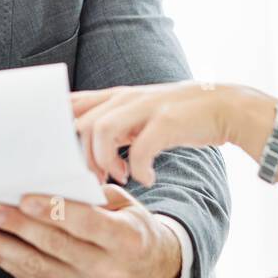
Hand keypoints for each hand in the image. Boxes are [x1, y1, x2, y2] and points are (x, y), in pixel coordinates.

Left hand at [0, 185, 182, 277]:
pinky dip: (8, 262)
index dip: (52, 210)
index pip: (85, 223)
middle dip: (15, 226)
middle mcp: (108, 270)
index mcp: (127, 241)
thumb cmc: (137, 234)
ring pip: (37, 266)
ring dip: (0, 247)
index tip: (24, 199)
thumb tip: (53, 181)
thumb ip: (94, 195)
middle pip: (54, 245)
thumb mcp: (128, 206)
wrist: (156, 275)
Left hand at [71, 81, 275, 186]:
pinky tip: (148, 179)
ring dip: (103, 162)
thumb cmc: (175, 117)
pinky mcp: (166, 121)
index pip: (69, 104)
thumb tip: (79, 152)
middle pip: (79, 124)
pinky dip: (138, 169)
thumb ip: (110, 125)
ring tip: (118, 178)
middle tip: (94, 180)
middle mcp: (124, 98)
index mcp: (114, 97)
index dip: (54, 130)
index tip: (57, 159)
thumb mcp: (136, 115)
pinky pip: (139, 148)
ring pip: (101, 132)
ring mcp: (145, 107)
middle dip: (79, 158)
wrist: (223, 105)